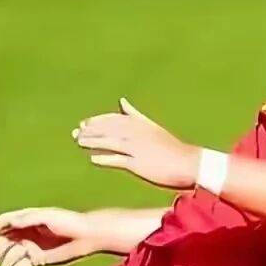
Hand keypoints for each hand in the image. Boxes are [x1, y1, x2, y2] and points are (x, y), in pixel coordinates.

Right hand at [0, 207, 97, 265]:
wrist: (86, 237)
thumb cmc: (68, 222)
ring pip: (13, 253)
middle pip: (7, 239)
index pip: (7, 221)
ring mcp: (32, 246)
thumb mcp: (47, 217)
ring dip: (6, 260)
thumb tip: (10, 222)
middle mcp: (28, 232)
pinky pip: (22, 265)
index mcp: (29, 219)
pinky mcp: (38, 259)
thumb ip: (28, 219)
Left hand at [73, 98, 199, 189]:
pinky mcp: (138, 164)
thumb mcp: (152, 127)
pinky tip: (93, 159)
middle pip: (108, 129)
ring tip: (79, 143)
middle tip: (76, 133)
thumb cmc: (170, 148)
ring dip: (92, 142)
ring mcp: (137, 148)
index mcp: (140, 124)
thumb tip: (121, 101)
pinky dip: (105, 158)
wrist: (189, 163)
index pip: (113, 118)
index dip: (97, 121)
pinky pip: (117, 160)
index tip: (84, 124)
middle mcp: (137, 134)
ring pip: (109, 142)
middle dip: (90, 130)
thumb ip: (134, 114)